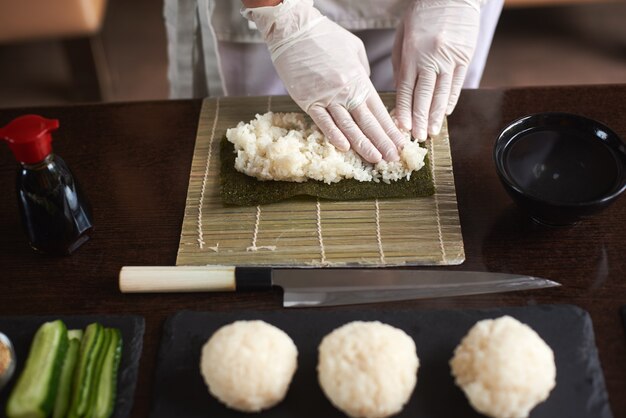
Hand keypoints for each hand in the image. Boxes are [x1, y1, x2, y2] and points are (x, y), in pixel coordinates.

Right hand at [243, 0, 407, 162]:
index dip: (390, 129)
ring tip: (376, 159)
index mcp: (359, 79)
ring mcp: (327, 97)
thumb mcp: (354, 48)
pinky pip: (323, 121)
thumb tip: (365, 88)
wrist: (294, 30)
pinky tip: (344, 147)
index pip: (379, 110)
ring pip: (348, 126)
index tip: (400, 143)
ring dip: (362, 144)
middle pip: (368, 122)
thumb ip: (362, 71)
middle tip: (393, 158)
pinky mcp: (308, 100)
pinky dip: (333, 135)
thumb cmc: (324, 36)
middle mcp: (346, 91)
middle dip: (382, 142)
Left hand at [393, 0, 481, 139]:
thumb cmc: (421, 14)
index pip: (406, 89)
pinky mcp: (465, 57)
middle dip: (420, 120)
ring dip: (436, 116)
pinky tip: (445, 113)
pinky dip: (450, 101)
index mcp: (412, 53)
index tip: (403, 128)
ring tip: (432, 132)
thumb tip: (401, 93)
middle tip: (418, 137)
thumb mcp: (402, 37)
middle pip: (424, 96)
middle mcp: (431, 58)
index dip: (405, 111)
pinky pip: (457, 85)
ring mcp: (450, 58)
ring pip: (442, 94)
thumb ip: (401, 65)